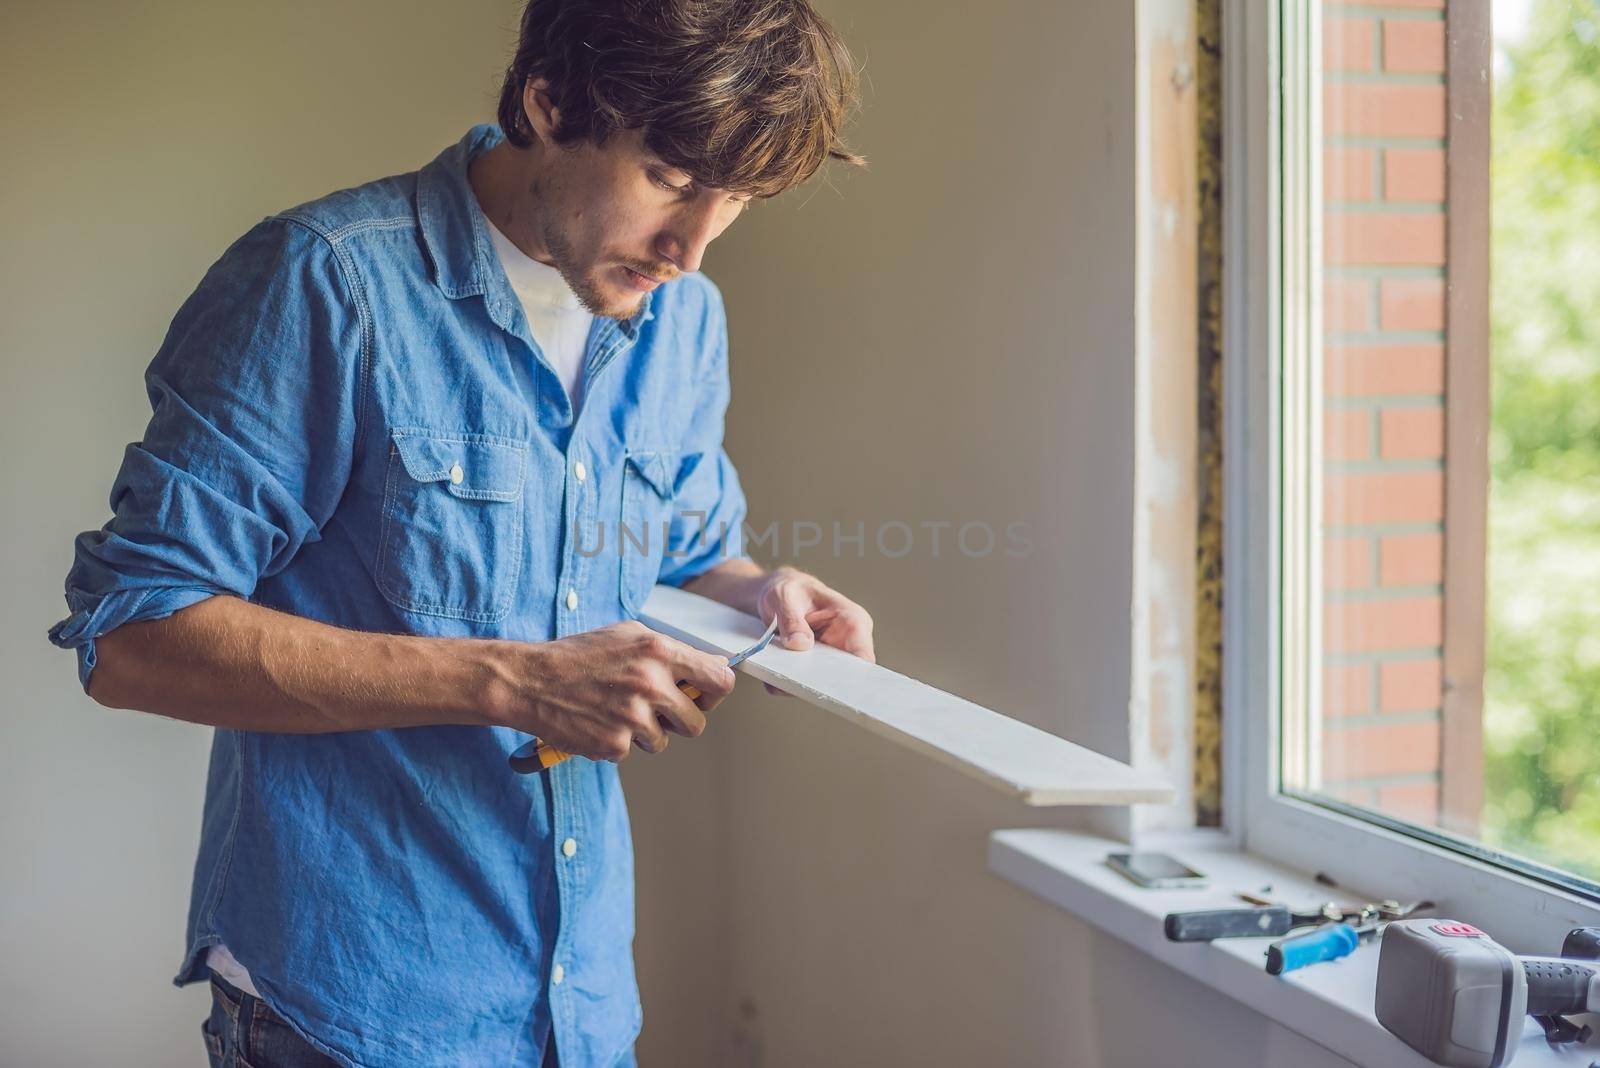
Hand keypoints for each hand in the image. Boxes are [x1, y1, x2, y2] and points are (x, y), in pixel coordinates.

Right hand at [491, 621, 736, 760]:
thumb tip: (714, 666)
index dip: (714, 693)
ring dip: (644, 733)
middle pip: (696, 723)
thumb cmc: (579, 655)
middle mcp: (651, 683)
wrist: (530, 680)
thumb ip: (672, 652)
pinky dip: (617, 742)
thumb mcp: (629, 636)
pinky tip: (597, 721)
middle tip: (655, 711)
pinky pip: (631, 751)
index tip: (700, 697)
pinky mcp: (614, 743)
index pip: (720, 680)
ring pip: (662, 741)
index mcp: (660, 651)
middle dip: (679, 722)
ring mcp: (633, 716)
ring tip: (616, 711)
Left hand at [756, 567, 875, 694]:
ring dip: (801, 685)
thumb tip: (800, 644)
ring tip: (778, 681)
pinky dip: (788, 685)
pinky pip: (805, 684)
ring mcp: (830, 658)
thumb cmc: (788, 589)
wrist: (777, 595)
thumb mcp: (784, 597)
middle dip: (822, 685)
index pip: (863, 657)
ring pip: (823, 684)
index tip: (834, 687)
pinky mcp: (814, 667)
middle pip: (845, 677)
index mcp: (852, 621)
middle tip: (798, 685)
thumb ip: (791, 619)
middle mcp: (846, 642)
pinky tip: (773, 681)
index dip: (854, 677)